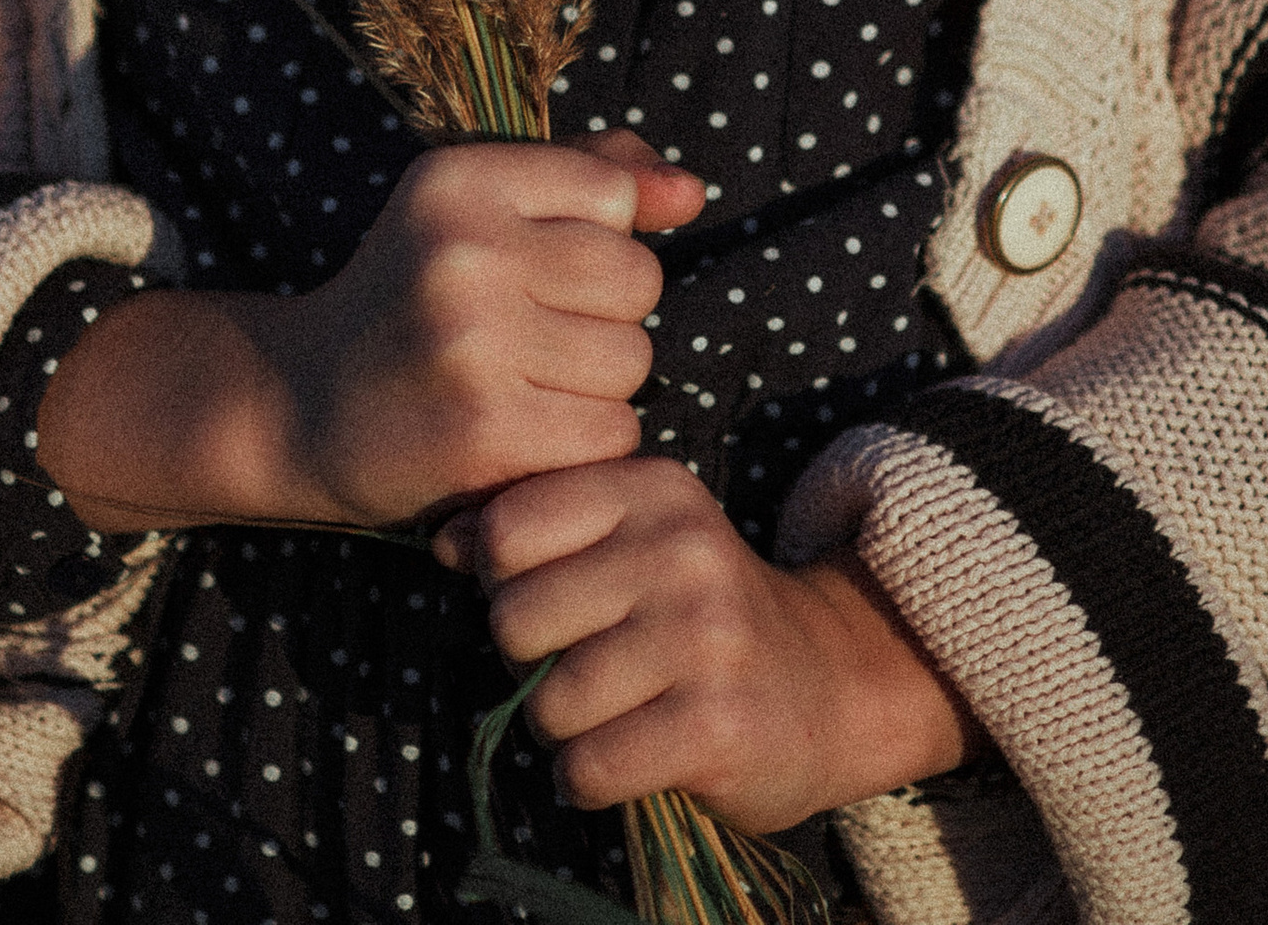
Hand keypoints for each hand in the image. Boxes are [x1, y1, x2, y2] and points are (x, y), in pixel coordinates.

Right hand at [37, 127, 704, 534]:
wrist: (300, 403)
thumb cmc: (415, 293)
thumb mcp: (478, 207)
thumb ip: (592, 177)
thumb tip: (692, 194)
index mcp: (460, 176)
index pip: (615, 196)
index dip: (595, 243)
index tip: (533, 268)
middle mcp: (465, 248)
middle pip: (638, 281)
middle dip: (605, 317)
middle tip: (532, 337)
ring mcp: (473, 343)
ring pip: (632, 363)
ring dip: (599, 387)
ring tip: (526, 384)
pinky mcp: (487, 432)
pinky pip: (612, 434)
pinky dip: (585, 445)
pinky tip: (528, 435)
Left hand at [435, 455, 979, 828]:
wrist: (825, 687)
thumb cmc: (697, 613)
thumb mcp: (631, 541)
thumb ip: (538, 527)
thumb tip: (441, 541)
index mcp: (652, 488)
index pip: (511, 526)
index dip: (501, 576)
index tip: (540, 595)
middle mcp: (681, 550)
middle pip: (516, 619)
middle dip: (526, 661)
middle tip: (575, 666)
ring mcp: (704, 638)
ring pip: (550, 702)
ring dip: (562, 728)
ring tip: (606, 715)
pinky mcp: (717, 725)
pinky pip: (591, 766)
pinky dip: (588, 780)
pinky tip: (620, 761)